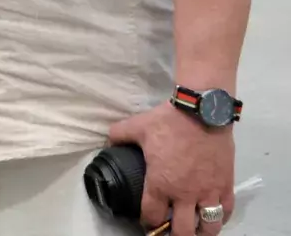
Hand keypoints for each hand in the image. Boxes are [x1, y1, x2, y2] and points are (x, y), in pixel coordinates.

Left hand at [110, 102, 234, 234]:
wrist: (202, 112)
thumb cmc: (168, 122)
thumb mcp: (137, 127)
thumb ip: (119, 136)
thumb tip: (108, 142)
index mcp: (161, 184)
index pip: (153, 216)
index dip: (148, 222)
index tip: (147, 221)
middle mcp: (185, 195)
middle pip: (182, 232)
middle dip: (173, 234)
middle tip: (170, 230)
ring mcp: (208, 192)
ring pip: (208, 228)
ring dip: (199, 231)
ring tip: (193, 228)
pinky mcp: (226, 186)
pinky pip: (226, 213)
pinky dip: (220, 219)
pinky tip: (213, 216)